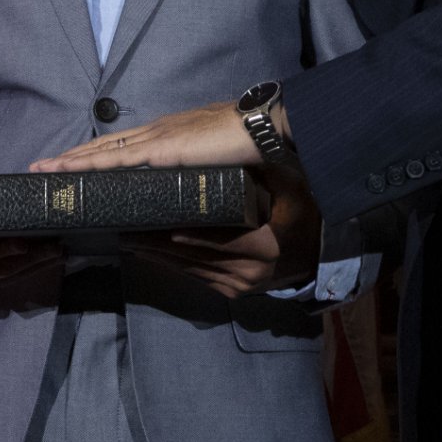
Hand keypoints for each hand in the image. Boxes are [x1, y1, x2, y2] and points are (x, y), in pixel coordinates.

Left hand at [31, 100, 264, 172]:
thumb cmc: (247, 142)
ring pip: (102, 151)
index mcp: (167, 133)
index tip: (72, 162)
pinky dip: (89, 165)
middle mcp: (155, 132)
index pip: (122, 144)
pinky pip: (116, 160)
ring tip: (42, 169)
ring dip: (70, 161)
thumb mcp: (215, 159)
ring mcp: (155, 139)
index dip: (95, 153)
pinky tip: (69, 170)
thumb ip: (196, 169)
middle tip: (41, 166)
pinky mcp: (160, 150)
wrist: (261, 125)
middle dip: (72, 156)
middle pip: (103, 145)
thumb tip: (187, 186)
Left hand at [132, 169, 322, 295]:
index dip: (185, 234)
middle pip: (192, 257)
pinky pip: (194, 278)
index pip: (215, 240)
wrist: (315, 258)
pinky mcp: (229, 293)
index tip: (156, 224)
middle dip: (157, 244)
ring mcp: (237, 287)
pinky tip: (148, 254)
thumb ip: (269, 173)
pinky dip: (170, 266)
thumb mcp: (293, 191)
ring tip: (128, 240)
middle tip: (126, 229)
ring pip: (188, 270)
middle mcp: (247, 273)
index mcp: (262, 247)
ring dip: (157, 256)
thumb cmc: (302, 220)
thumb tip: (241, 148)